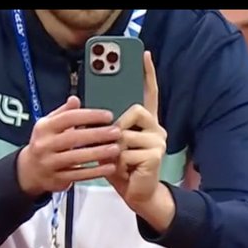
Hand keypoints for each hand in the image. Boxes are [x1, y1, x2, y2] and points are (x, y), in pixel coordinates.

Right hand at [16, 96, 119, 194]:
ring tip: (116, 149)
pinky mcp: (57, 179)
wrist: (30, 170)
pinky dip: (96, 172)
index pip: (68, 118)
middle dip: (97, 134)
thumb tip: (75, 99)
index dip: (89, 116)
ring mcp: (50, 163)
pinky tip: (110, 167)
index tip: (108, 116)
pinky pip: (79, 175)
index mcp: (44, 128)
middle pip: (73, 137)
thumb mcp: (49, 125)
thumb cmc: (46, 144)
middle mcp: (45, 144)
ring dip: (98, 153)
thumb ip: (64, 113)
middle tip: (116, 132)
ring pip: (76, 157)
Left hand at [107, 51, 170, 221]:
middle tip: (117, 142)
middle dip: (119, 127)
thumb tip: (89, 107)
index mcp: (146, 123)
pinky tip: (127, 170)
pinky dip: (120, 164)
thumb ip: (104, 125)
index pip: (149, 93)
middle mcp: (156, 128)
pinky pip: (127, 152)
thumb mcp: (109, 143)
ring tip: (122, 162)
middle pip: (134, 110)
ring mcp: (158, 141)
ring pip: (125, 135)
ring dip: (115, 151)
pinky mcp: (155, 155)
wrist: (136, 193)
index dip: (147, 74)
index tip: (144, 54)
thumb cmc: (122, 167)